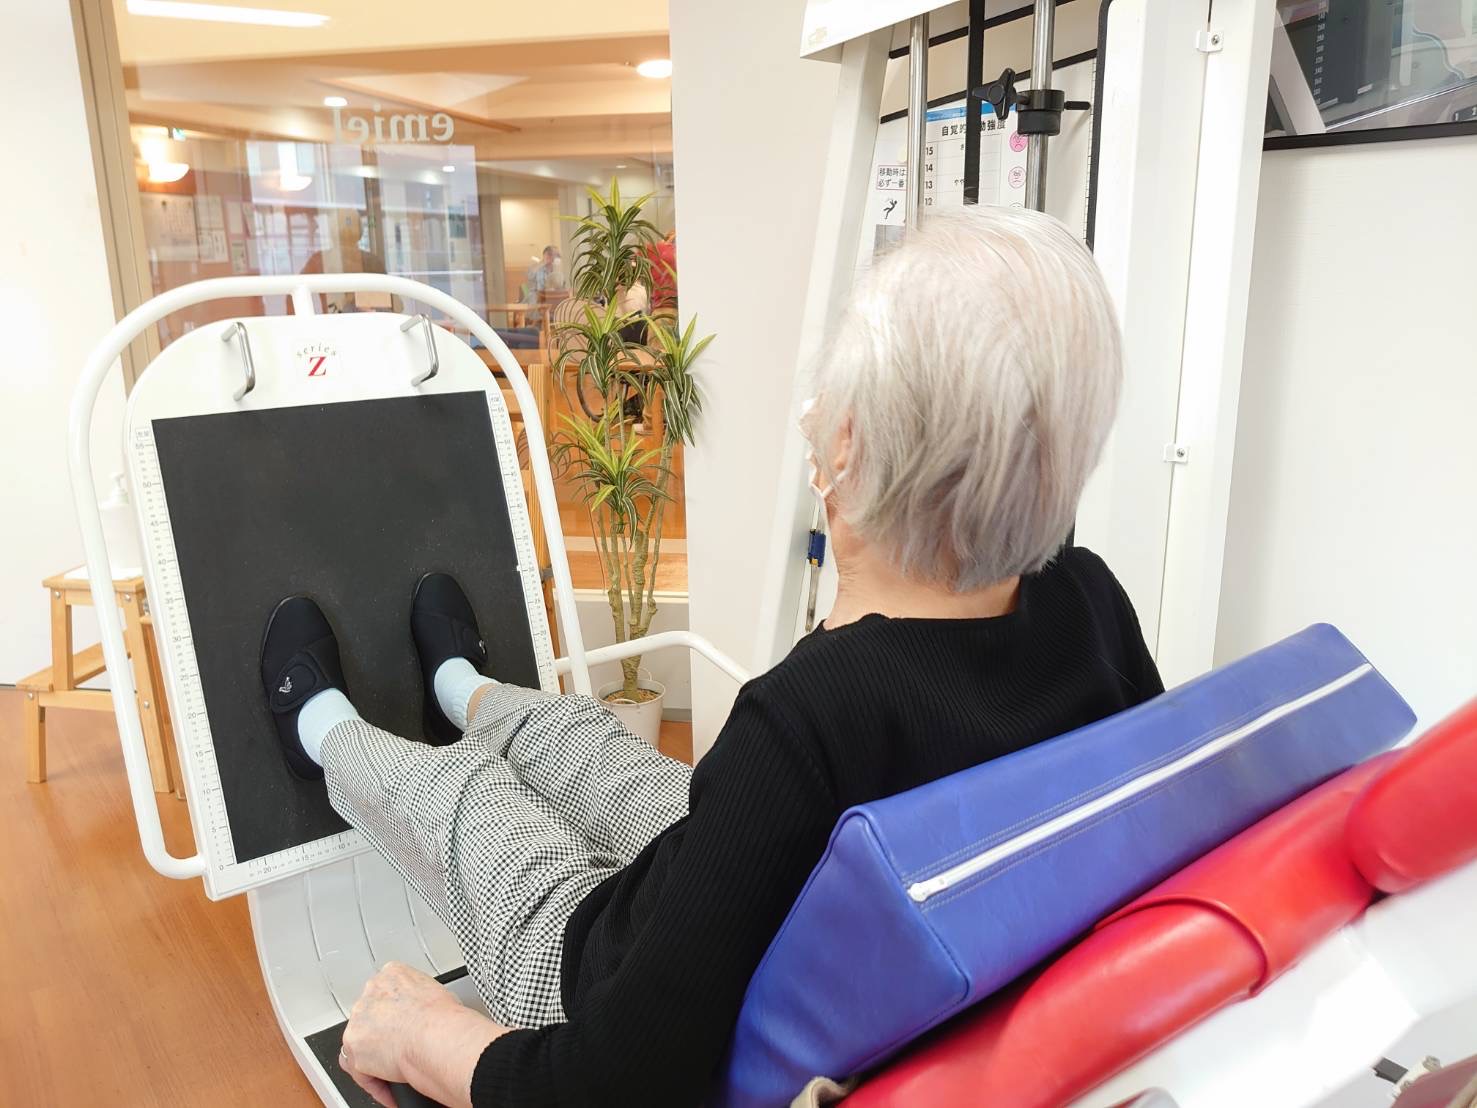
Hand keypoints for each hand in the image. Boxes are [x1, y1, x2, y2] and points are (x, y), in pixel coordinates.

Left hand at [340, 962, 507, 1107]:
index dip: (394, 1012)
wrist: (437, 1035)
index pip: (385, 991)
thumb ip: (420, 999)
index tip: (402, 1024)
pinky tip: (391, 1090)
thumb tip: (426, 1013)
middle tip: (399, 1047)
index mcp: (392, 973)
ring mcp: (359, 1019)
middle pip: (370, 1015)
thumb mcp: (437, 992)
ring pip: (360, 1042)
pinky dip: (375, 1083)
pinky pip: (360, 1070)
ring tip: (394, 1071)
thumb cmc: (445, 1017)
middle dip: (381, 1032)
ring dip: (374, 1057)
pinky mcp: (354, 1047)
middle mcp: (371, 992)